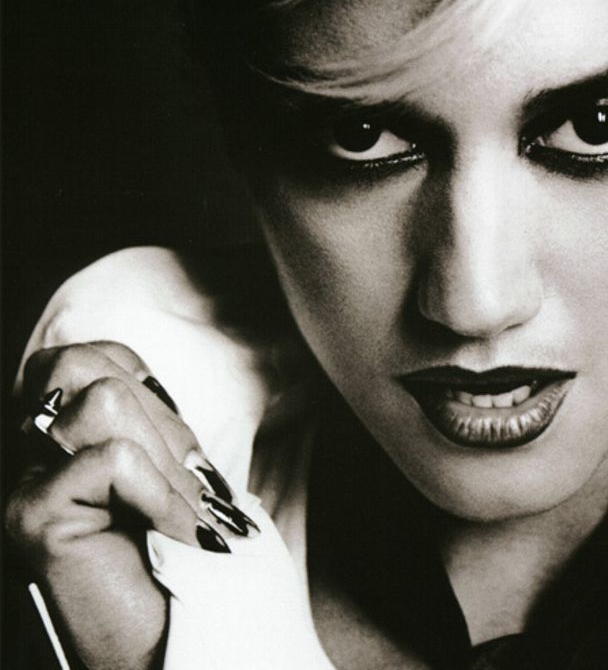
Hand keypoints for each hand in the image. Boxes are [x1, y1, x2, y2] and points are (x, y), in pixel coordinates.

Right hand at [5, 342, 255, 669]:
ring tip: (187, 515)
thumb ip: (158, 430)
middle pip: (92, 364)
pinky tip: (176, 534)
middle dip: (165, 423)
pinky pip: (112, 459)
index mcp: (66, 433)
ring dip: (167, 460)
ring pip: (102, 400)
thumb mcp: (177, 477)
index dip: (157, 392)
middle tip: (192, 490)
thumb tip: (151, 389)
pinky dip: (161, 493)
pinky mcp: (31, 515)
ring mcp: (25, 480)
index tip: (185, 456)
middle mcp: (32, 449)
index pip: (102, 355)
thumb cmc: (182, 562)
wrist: (174, 643)